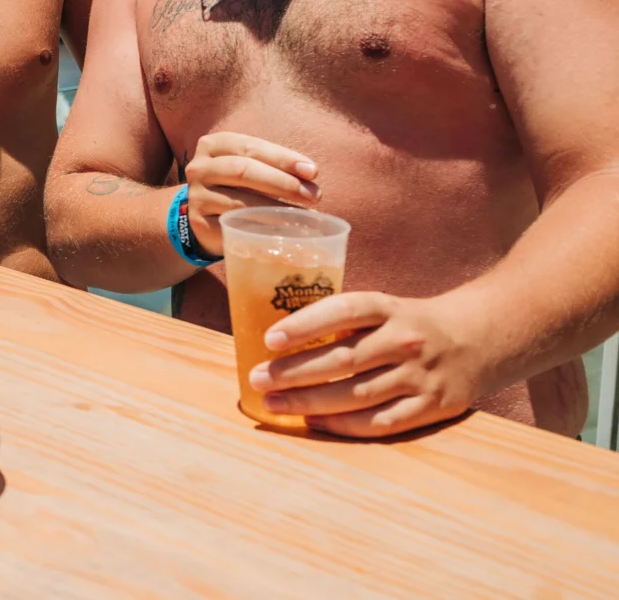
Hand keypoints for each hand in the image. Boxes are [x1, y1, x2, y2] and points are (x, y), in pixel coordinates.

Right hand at [184, 131, 319, 255]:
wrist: (204, 215)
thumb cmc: (237, 186)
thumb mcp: (250, 167)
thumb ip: (275, 166)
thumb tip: (311, 175)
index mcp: (213, 145)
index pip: (251, 147)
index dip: (284, 158)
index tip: (313, 172)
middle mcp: (199, 168)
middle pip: (243, 170)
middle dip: (283, 183)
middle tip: (314, 195)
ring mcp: (197, 196)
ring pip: (240, 201)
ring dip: (277, 209)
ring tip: (304, 216)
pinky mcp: (199, 223)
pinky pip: (234, 226)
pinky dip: (262, 228)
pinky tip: (282, 231)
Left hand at [249, 291, 486, 436]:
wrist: (476, 340)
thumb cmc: (408, 324)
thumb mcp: (382, 308)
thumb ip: (343, 322)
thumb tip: (279, 340)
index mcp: (388, 308)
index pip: (343, 310)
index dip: (306, 324)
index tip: (270, 338)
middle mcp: (405, 340)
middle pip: (343, 359)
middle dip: (294, 372)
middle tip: (257, 379)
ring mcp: (420, 376)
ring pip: (357, 394)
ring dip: (310, 402)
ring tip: (274, 403)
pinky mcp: (432, 407)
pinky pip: (381, 422)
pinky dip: (344, 426)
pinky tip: (313, 423)